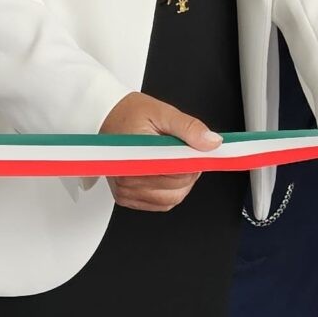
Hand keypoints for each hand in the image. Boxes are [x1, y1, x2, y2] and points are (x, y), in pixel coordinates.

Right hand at [100, 92, 223, 210]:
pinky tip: (168, 172)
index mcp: (134, 157)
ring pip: (170, 200)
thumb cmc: (130, 114)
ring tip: (177, 160)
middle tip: (189, 152)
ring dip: (182, 183)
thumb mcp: (163, 112)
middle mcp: (126, 179)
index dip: (192, 163)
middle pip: (175, 190)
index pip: (174, 174)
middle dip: (189, 172)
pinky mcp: (126, 197)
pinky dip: (171, 191)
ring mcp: (125, 191)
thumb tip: (211, 142)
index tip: (201, 153)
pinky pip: (160, 204)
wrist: (106, 117)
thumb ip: (189, 128)